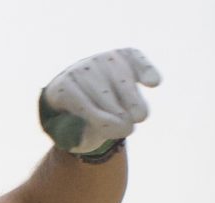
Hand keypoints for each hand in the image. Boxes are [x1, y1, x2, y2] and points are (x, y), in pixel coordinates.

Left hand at [40, 48, 162, 158]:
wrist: (88, 98)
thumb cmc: (80, 122)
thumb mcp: (73, 135)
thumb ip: (79, 137)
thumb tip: (97, 130)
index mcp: (61, 90)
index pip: (81, 103)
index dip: (103, 120)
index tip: (120, 132)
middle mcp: (81, 69)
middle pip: (104, 93)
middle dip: (120, 114)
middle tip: (127, 130)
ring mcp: (103, 59)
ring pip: (122, 80)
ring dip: (134, 101)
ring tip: (139, 117)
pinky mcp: (125, 55)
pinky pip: (137, 61)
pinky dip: (145, 70)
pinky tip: (153, 83)